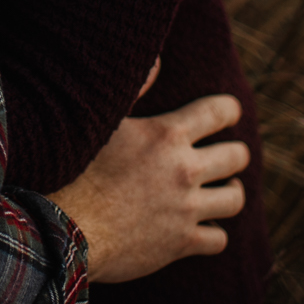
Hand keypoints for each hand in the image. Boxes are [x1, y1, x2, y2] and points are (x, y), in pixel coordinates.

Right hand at [47, 93, 248, 283]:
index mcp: (167, 135)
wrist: (66, 228)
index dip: (229, 110)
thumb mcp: (103, 121)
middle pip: (237, 156)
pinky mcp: (182, 243)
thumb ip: (135, 89)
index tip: (229, 112)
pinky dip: (213, 233)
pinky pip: (219, 239)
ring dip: (231, 192)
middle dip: (236, 153)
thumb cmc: (77, 170)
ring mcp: (186, 209)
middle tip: (228, 154)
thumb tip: (157, 61)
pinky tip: (202, 228)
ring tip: (223, 190)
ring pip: (235, 199)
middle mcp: (184, 170)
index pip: (219, 112)